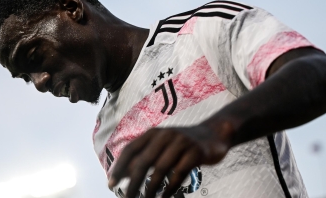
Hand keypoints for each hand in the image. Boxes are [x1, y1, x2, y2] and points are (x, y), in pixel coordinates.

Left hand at [108, 124, 231, 197]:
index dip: (119, 167)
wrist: (214, 134)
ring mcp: (181, 142)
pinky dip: (169, 187)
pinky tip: (163, 197)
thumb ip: (144, 157)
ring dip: (150, 188)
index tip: (111, 184)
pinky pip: (179, 173)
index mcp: (153, 133)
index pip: (130, 150)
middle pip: (143, 161)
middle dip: (133, 183)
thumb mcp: (161, 146)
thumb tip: (124, 175)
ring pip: (160, 169)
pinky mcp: (195, 152)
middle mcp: (165, 135)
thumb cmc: (182, 144)